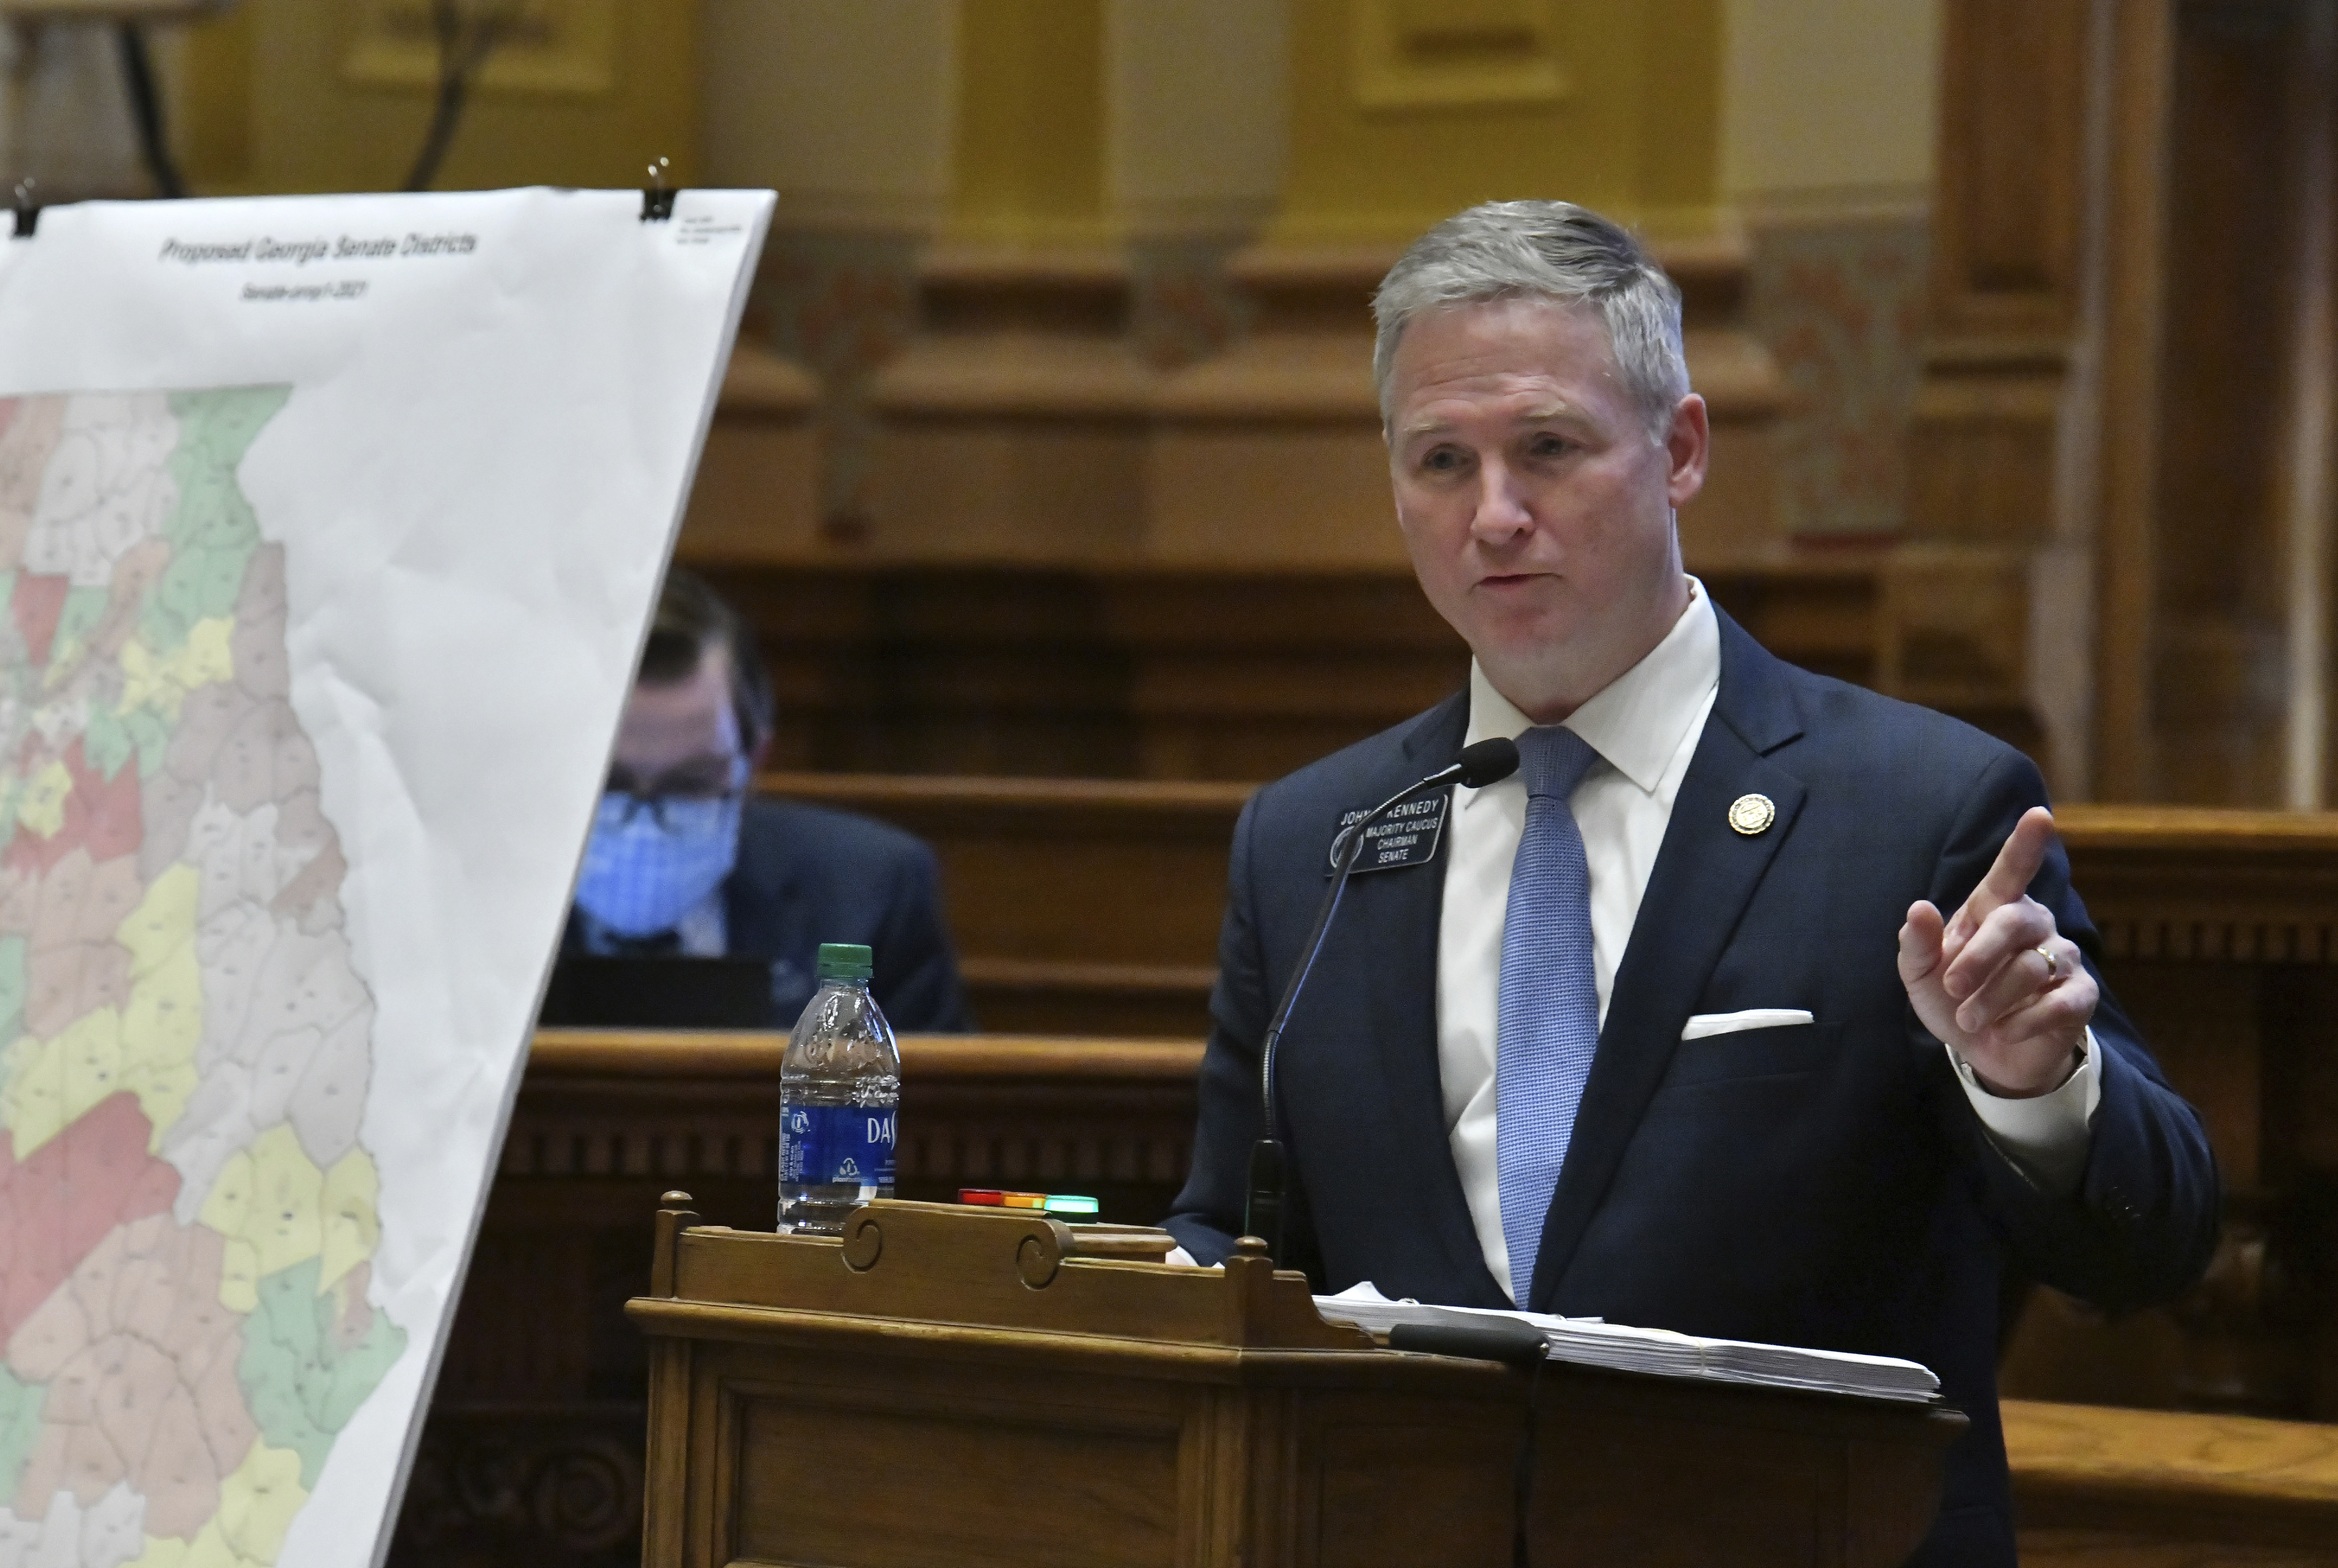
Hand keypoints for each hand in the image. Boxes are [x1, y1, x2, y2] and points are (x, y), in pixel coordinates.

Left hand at [1897, 806, 2096, 1096]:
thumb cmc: (1953, 999)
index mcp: (1995, 908)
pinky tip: (2005, 1030)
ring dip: (1990, 1000)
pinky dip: (2021, 1023)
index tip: (2039, 816)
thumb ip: (1917, 943)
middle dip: (1976, 959)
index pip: (2011, 871)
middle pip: (2012, 923)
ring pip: (2029, 969)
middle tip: (1952, 989)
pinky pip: (2056, 1005)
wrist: (1984, 1051)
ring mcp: (2063, 957)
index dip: (2025, 844)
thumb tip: (1919, 908)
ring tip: (1970, 1018)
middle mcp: (2035, 924)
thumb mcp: (1921, 974)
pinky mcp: (2081, 995)